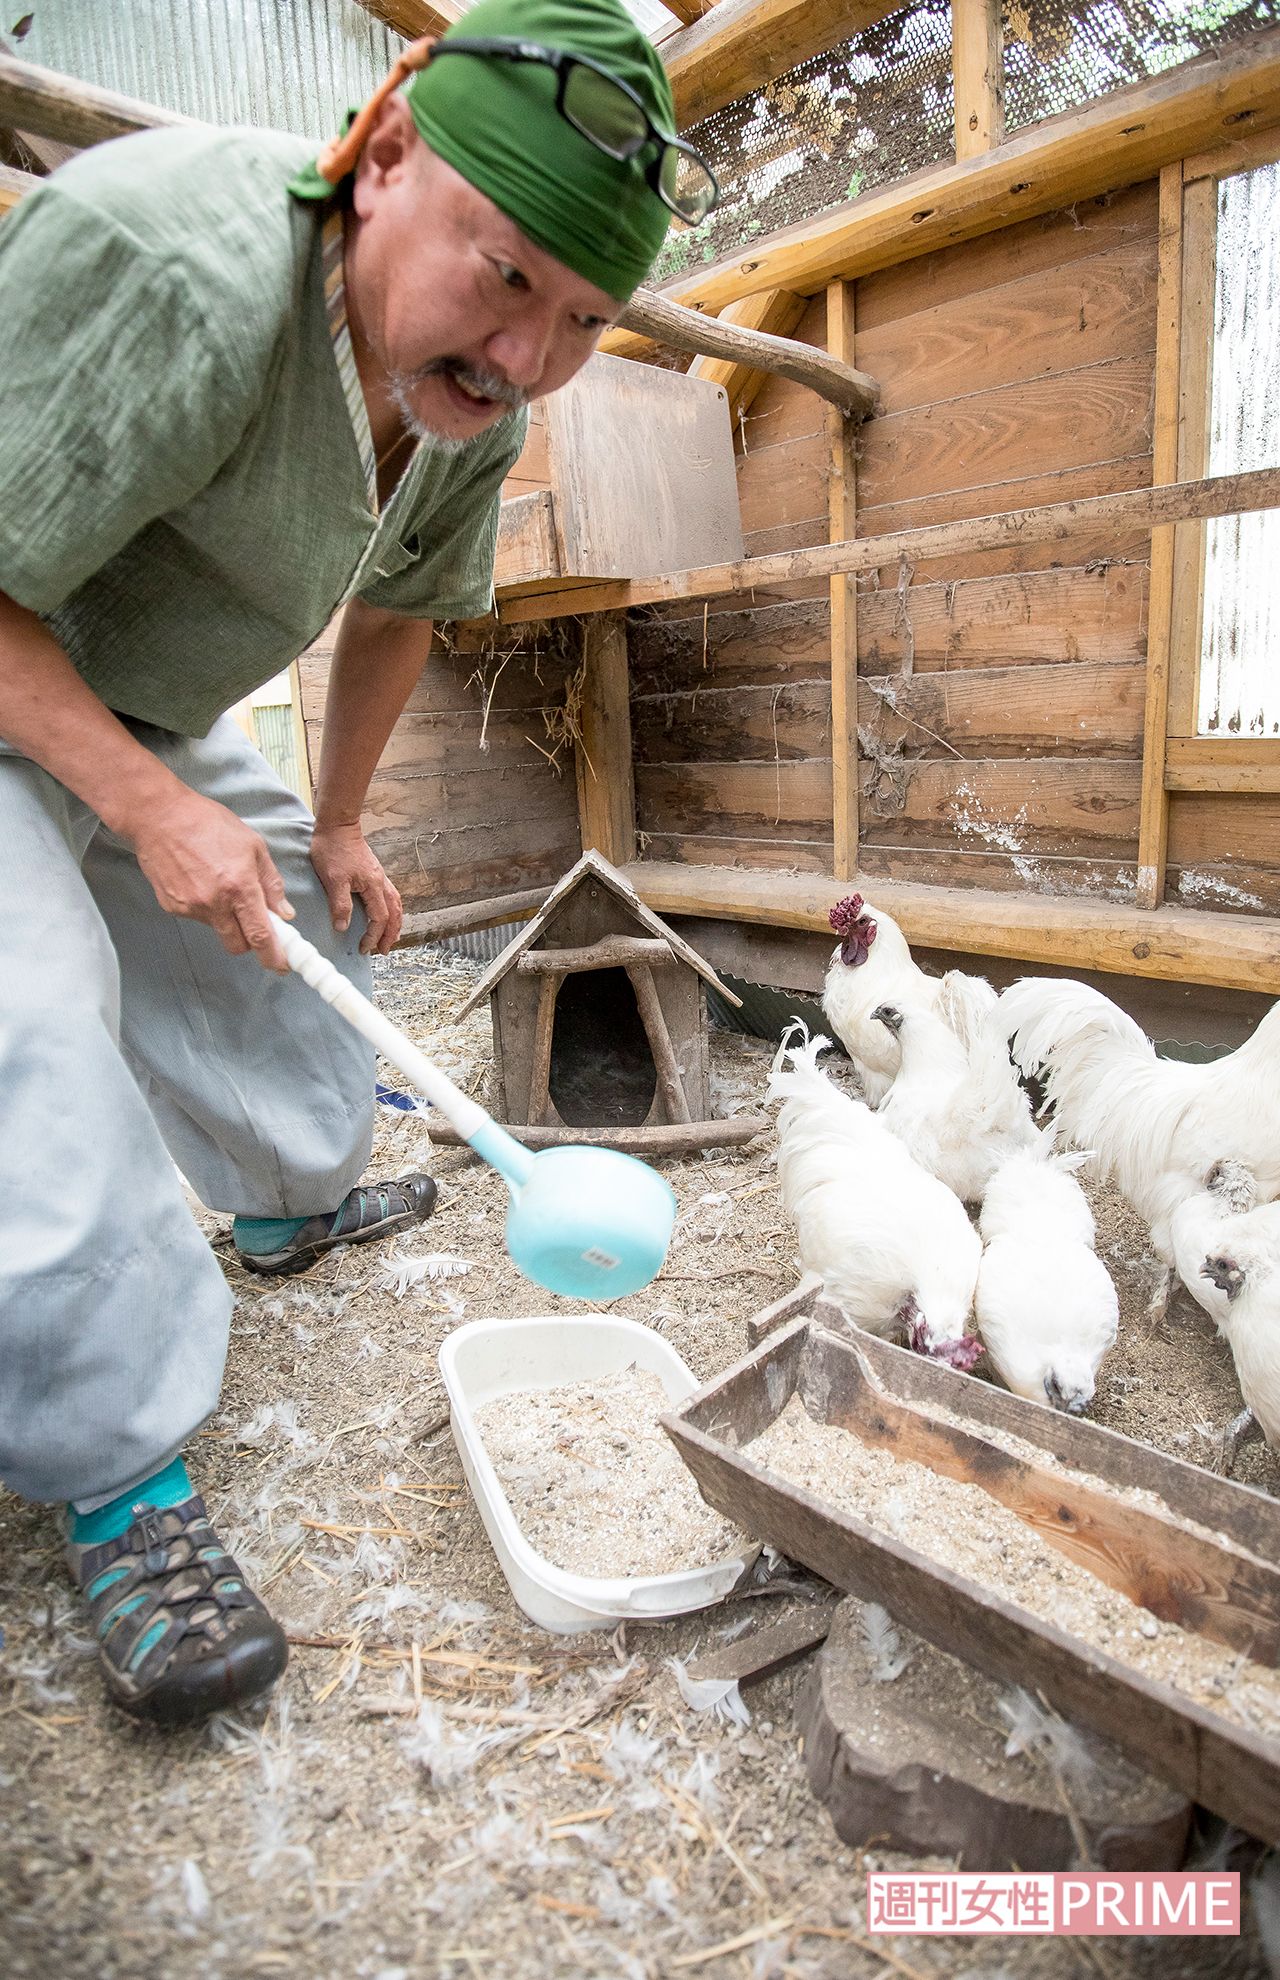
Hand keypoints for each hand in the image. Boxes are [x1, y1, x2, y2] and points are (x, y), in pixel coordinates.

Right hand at [132, 787, 293, 970]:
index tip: (282, 966)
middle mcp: (215, 903)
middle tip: (254, 924)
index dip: (273, 956)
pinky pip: (197, 918)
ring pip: (218, 930)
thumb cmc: (208, 823)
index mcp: (240, 886)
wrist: (159, 817)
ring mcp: (191, 907)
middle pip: (238, 945)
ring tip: (219, 884)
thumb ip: (271, 882)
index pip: (260, 935)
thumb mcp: (252, 844)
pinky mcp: (172, 907)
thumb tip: (284, 913)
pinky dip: (205, 907)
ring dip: (226, 919)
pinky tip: (199, 881)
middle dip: (250, 941)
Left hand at [309, 820, 402, 954]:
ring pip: (395, 905)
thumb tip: (344, 927)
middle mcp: (381, 882)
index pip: (379, 918)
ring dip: (394, 923)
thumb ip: (340, 905)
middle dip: (390, 934)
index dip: (373, 936)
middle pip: (394, 914)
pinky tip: (385, 913)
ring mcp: (379, 877)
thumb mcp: (333, 879)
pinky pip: (390, 896)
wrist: (338, 826)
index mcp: (373, 886)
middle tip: (383, 950)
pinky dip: (391, 910)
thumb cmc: (333, 849)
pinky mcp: (374, 873)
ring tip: (389, 937)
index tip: (364, 948)